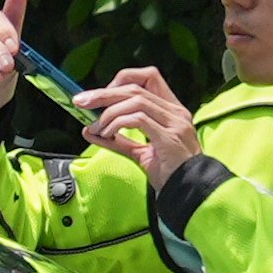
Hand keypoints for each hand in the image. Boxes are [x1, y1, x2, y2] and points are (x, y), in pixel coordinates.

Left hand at [78, 66, 199, 182]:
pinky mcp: (169, 137)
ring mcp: (175, 123)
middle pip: (135, 87)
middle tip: (82, 102)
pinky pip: (138, 119)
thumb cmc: (170, 175)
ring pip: (135, 100)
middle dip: (104, 93)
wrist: (190, 195)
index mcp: (172, 111)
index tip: (101, 95)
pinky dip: (117, 124)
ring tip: (96, 128)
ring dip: (108, 113)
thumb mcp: (141, 153)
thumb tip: (89, 131)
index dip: (121, 81)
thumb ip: (118, 141)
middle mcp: (176, 112)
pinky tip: (108, 135)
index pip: (148, 77)